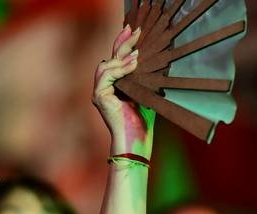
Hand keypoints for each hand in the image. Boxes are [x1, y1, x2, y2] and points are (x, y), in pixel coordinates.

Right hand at [94, 25, 154, 157]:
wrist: (137, 141)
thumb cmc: (143, 123)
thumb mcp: (147, 94)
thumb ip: (145, 79)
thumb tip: (157, 60)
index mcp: (114, 87)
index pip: (115, 61)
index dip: (122, 44)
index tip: (133, 31)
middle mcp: (104, 88)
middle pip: (108, 59)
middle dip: (121, 43)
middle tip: (135, 31)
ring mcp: (99, 93)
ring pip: (105, 66)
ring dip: (121, 58)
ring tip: (137, 54)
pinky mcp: (99, 97)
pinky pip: (106, 76)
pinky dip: (119, 69)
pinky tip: (133, 65)